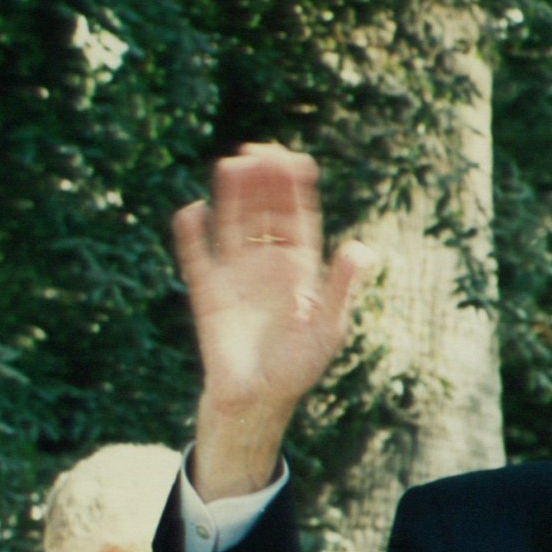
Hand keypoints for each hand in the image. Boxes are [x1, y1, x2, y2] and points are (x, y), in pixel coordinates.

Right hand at [172, 144, 379, 498]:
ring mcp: (236, 275)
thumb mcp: (329, 325)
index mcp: (300, 269)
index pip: (298, 219)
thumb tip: (359, 248)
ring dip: (234, 195)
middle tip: (260, 152)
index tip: (297, 159)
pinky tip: (192, 209)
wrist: (259, 399)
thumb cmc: (299, 366)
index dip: (296, 190)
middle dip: (264, 183)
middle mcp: (268, 265)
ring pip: (234, 224)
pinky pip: (198, 256)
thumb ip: (341, 285)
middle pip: (265, 213)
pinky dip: (193, 234)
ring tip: (233, 164)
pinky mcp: (208, 292)